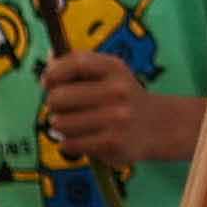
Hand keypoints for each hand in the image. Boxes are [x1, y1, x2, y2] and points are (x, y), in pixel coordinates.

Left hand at [39, 48, 199, 166]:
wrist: (158, 125)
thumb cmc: (123, 97)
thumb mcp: (109, 73)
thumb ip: (79, 65)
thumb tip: (48, 63)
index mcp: (114, 68)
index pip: (73, 64)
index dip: (53, 73)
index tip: (47, 82)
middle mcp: (117, 91)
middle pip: (58, 97)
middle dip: (53, 104)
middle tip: (62, 108)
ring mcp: (116, 119)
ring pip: (61, 123)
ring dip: (60, 126)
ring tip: (73, 125)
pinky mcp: (112, 143)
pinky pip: (71, 143)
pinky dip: (68, 143)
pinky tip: (79, 140)